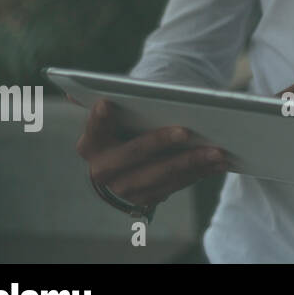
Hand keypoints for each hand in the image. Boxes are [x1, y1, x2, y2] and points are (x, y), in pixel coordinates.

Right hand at [76, 99, 227, 208]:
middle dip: (160, 142)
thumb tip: (75, 95)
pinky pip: (176, 185)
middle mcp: (103, 170)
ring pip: (160, 174)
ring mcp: (124, 189)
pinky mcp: (147, 199)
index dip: (98, 118)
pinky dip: (199, 173)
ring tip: (217, 151)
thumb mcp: (124, 112)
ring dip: (191, 162)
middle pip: (133, 154)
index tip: (106, 103)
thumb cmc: (132, 124)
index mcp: (91, 143)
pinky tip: (218, 163)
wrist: (134, 159)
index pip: (93, 128)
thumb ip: (115, 100)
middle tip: (186, 131)